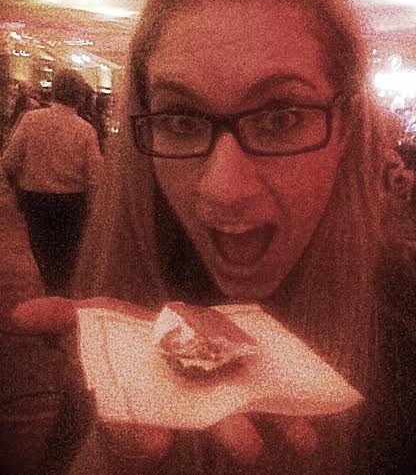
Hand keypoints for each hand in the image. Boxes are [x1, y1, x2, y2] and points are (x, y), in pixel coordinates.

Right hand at [13, 297, 317, 466]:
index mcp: (142, 394)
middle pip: (202, 423)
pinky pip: (269, 398)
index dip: (140, 437)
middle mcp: (181, 402)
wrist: (163, 338)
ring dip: (274, 424)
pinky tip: (318, 419)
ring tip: (305, 441)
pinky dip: (293, 410)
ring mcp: (216, 396)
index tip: (155, 447)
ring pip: (245, 414)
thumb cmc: (122, 335)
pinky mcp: (244, 384)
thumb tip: (22, 315)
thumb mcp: (91, 322)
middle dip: (223, 432)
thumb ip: (64, 322)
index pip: (135, 424)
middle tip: (247, 448)